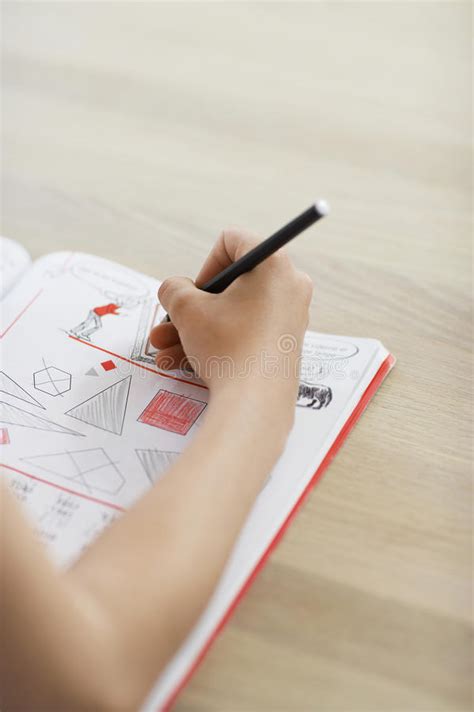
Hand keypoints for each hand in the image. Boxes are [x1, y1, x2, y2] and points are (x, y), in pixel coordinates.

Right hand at [149, 228, 312, 412]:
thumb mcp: (188, 310)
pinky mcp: (284, 344)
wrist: (255, 403)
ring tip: (164, 350)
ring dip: (194, 329)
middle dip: (192, 306)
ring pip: (232, 313)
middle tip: (170, 323)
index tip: (195, 293)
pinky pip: (245, 332)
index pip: (232, 242)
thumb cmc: (227, 348)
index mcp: (273, 264)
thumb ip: (174, 289)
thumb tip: (175, 290)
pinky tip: (181, 362)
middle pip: (231, 284)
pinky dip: (216, 342)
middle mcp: (289, 286)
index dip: (205, 265)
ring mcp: (289, 317)